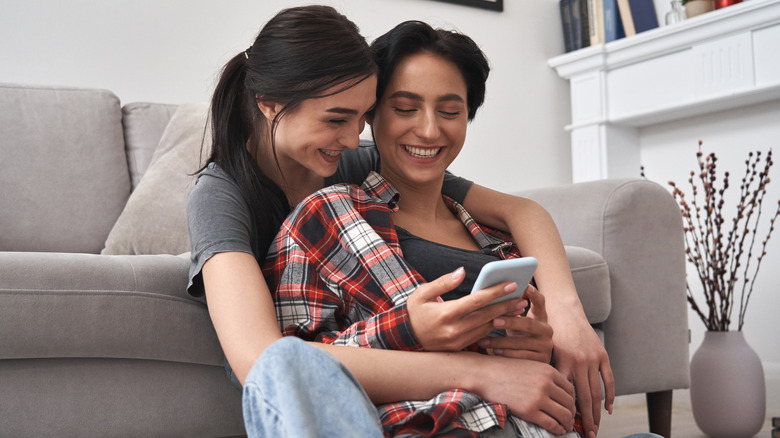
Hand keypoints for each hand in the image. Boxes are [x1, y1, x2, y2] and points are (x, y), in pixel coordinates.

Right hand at [406, 267, 524, 351]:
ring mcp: (458, 341)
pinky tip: (504, 319)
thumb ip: (444, 282)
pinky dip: (494, 327)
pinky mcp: (460, 348)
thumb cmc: (415, 312)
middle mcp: (454, 329)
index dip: (495, 292)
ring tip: (518, 308)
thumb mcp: (422, 293)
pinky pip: (481, 336)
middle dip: (506, 306)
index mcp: (446, 314)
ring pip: (487, 328)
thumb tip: (462, 271)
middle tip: (521, 297)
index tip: (511, 284)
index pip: (477, 301)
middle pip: (486, 315)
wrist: (405, 338)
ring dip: (504, 317)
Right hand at [467, 353, 576, 434]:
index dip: (572, 400)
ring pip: (564, 415)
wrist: (485, 374)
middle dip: (572, 413)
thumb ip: (545, 375)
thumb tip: (558, 391)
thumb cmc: (505, 369)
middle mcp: (546, 384)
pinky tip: (558, 430)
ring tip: (565, 426)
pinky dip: (558, 429)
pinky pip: (551, 424)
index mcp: (548, 370)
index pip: (570, 389)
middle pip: (569, 403)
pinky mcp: (529, 411)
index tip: (570, 407)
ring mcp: (538, 398)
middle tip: (570, 419)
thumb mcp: (530, 365)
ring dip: (567, 423)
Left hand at [477, 285, 553, 362]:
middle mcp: (546, 330)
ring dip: (501, 342)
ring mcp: (546, 346)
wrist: (531, 357)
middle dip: (510, 322)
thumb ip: (511, 310)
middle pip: (529, 324)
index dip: (534, 294)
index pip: (540, 302)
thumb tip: (491, 294)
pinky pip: (522, 357)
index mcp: (541, 316)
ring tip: (484, 340)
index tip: (525, 286)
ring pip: (522, 343)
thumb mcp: (518, 321)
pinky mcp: (542, 360)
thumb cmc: (519, 333)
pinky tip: (494, 351)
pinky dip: (507, 354)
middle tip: (494, 321)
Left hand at [551, 310, 614, 437]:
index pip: (567, 395)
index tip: (568, 427)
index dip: (568, 412)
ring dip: (597, 412)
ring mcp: (593, 359)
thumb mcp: (543, 350)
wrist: (564, 309)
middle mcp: (579, 362)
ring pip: (597, 392)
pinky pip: (608, 379)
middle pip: (584, 398)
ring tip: (596, 428)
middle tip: (588, 436)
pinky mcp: (602, 355)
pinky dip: (609, 395)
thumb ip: (547, 371)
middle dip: (586, 420)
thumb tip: (545, 395)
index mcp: (562, 362)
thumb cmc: (547, 331)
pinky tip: (607, 409)